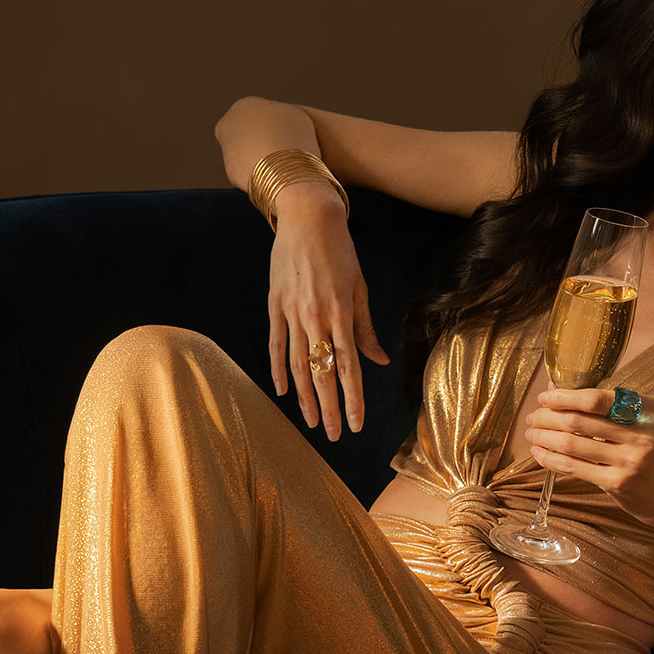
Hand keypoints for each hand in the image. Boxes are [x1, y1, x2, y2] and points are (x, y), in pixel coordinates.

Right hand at [265, 188, 389, 440]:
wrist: (308, 217)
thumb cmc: (340, 252)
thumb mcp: (359, 287)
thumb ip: (365, 328)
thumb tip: (378, 361)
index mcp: (342, 313)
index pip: (349, 367)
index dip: (353, 399)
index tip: (357, 425)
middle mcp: (317, 317)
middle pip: (323, 373)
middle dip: (330, 408)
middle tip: (335, 435)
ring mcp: (292, 312)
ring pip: (298, 364)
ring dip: (306, 397)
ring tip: (312, 422)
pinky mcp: (275, 305)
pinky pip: (277, 344)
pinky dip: (279, 369)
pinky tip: (283, 391)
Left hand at [524, 387, 653, 524]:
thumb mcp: (646, 424)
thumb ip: (611, 407)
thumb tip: (560, 390)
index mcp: (648, 410)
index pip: (597, 397)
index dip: (564, 396)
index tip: (545, 397)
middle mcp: (641, 433)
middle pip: (580, 420)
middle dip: (548, 416)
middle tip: (533, 417)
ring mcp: (630, 460)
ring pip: (573, 444)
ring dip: (545, 437)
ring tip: (532, 434)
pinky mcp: (618, 483)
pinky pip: (575, 467)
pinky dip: (551, 459)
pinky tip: (540, 453)